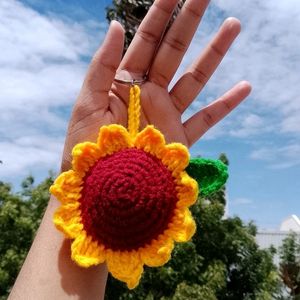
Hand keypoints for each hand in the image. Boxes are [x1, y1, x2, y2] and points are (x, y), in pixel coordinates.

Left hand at [61, 0, 250, 170]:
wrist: (98, 187)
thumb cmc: (86, 148)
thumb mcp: (87, 103)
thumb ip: (101, 66)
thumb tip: (117, 26)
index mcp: (125, 82)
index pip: (146, 40)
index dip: (161, 14)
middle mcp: (149, 94)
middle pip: (174, 51)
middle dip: (190, 21)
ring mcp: (167, 115)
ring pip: (195, 78)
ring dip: (214, 54)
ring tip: (232, 26)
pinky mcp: (179, 138)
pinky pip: (206, 119)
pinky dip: (225, 105)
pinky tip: (243, 88)